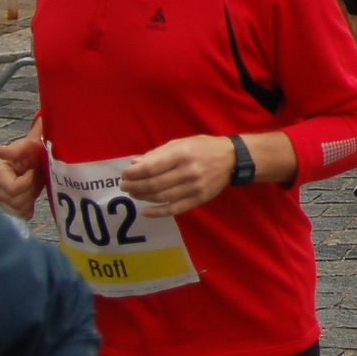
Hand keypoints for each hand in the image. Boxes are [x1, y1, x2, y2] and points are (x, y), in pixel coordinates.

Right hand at [0, 136, 45, 219]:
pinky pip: (18, 216)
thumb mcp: (29, 147)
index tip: (33, 171)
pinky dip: (27, 210)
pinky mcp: (7, 207)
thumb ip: (15, 150)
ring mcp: (0, 199)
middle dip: (31, 190)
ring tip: (33, 185)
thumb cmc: (34, 151)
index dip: (28, 182)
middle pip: (16, 201)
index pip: (13, 189)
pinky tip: (32, 199)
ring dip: (30, 199)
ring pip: (18, 210)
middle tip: (36, 177)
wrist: (39, 160)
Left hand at [120, 135, 236, 217]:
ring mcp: (194, 187)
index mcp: (183, 154)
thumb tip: (135, 164)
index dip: (134, 173)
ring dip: (143, 197)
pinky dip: (157, 212)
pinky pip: (174, 209)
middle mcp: (188, 171)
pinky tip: (145, 211)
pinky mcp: (198, 199)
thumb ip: (158, 153)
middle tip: (124, 186)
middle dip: (134, 186)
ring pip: (161, 197)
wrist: (232, 159)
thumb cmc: (204, 147)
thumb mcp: (182, 143)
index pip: (152, 167)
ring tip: (133, 194)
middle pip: (154, 184)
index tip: (124, 174)